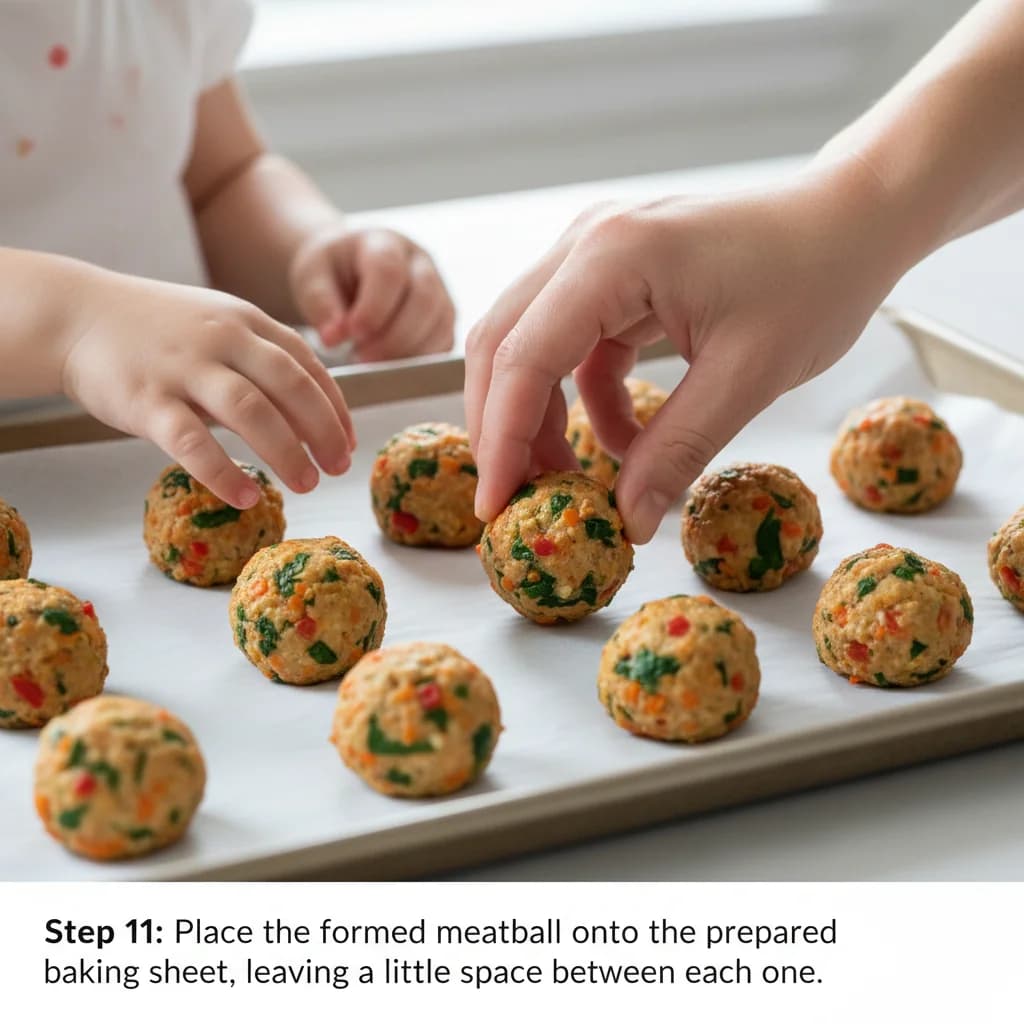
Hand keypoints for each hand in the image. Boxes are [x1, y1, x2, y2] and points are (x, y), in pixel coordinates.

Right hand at [61, 272, 354, 507]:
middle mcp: (222, 338)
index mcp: (245, 321)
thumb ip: (260, 357)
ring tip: (307, 485)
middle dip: (323, 431)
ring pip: (251, 412)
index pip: (307, 363)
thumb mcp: (217, 324)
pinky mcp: (146, 399)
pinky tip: (246, 497)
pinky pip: (192, 442)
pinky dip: (223, 472)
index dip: (335, 406)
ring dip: (287, 452)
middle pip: (291, 386)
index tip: (348, 443)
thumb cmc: (156, 330)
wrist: (74, 315)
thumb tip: (311, 412)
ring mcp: (184, 367)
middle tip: (338, 468)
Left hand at [289, 225, 454, 360]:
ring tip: (372, 361)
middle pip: (424, 299)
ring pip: (440, 324)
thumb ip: (321, 304)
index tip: (351, 334)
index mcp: (385, 244)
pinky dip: (420, 360)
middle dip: (394, 336)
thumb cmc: (331, 272)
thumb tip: (333, 337)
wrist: (349, 270)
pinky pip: (444, 343)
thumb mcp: (312, 277)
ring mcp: (439, 290)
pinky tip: (391, 364)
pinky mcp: (444, 318)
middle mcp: (420, 263)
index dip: (373, 309)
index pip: (390, 272)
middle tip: (362, 357)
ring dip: (408, 352)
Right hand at [465, 157, 913, 542]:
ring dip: (540, 418)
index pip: (522, 357)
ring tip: (573, 480)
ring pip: (529, 345)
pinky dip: (586, 400)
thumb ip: (676, 451)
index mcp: (612, 256)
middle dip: (504, 430)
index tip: (496, 506)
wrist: (854, 218)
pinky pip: (574, 347)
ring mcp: (596, 253)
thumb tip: (627, 522)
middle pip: (501, 345)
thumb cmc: (816, 277)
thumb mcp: (748, 377)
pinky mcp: (614, 274)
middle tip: (519, 500)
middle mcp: (587, 242)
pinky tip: (624, 441)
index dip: (501, 440)